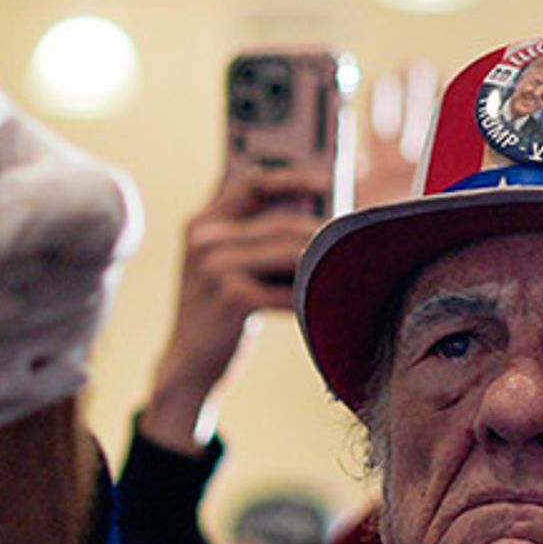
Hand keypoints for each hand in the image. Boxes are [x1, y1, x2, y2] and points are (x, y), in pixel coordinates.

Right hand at [142, 161, 329, 448]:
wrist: (188, 366)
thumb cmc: (218, 314)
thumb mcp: (222, 266)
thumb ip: (253, 236)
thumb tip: (319, 212)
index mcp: (201, 223)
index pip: (253, 183)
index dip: (293, 177)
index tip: (330, 178)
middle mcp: (204, 239)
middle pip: (282, 222)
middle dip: (322, 230)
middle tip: (353, 237)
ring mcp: (215, 267)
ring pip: (291, 251)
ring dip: (324, 260)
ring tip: (348, 265)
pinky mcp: (232, 297)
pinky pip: (289, 288)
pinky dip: (312, 293)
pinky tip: (328, 299)